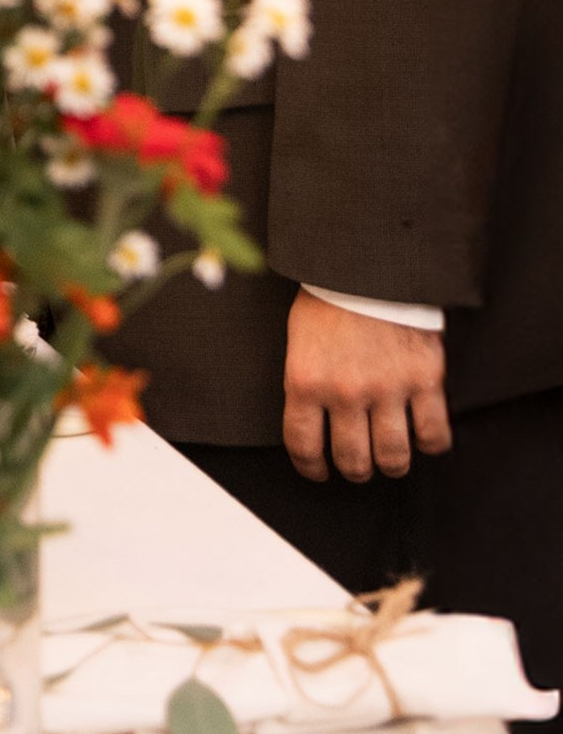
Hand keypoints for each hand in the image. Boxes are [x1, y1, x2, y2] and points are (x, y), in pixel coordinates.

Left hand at [283, 291, 450, 481]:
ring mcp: (388, 388)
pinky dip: (429, 443)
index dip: (311, 468)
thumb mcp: (299, 340)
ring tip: (389, 455)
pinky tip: (420, 433)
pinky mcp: (425, 380)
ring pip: (394, 458)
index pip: (303, 446)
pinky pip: (434, 436)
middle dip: (354, 470)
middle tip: (358, 463)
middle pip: (353, 461)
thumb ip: (305, 383)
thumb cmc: (329, 300)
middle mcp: (345, 391)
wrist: (369, 263)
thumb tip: (312, 426)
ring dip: (391, 464)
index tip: (318, 471)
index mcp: (305, 379)